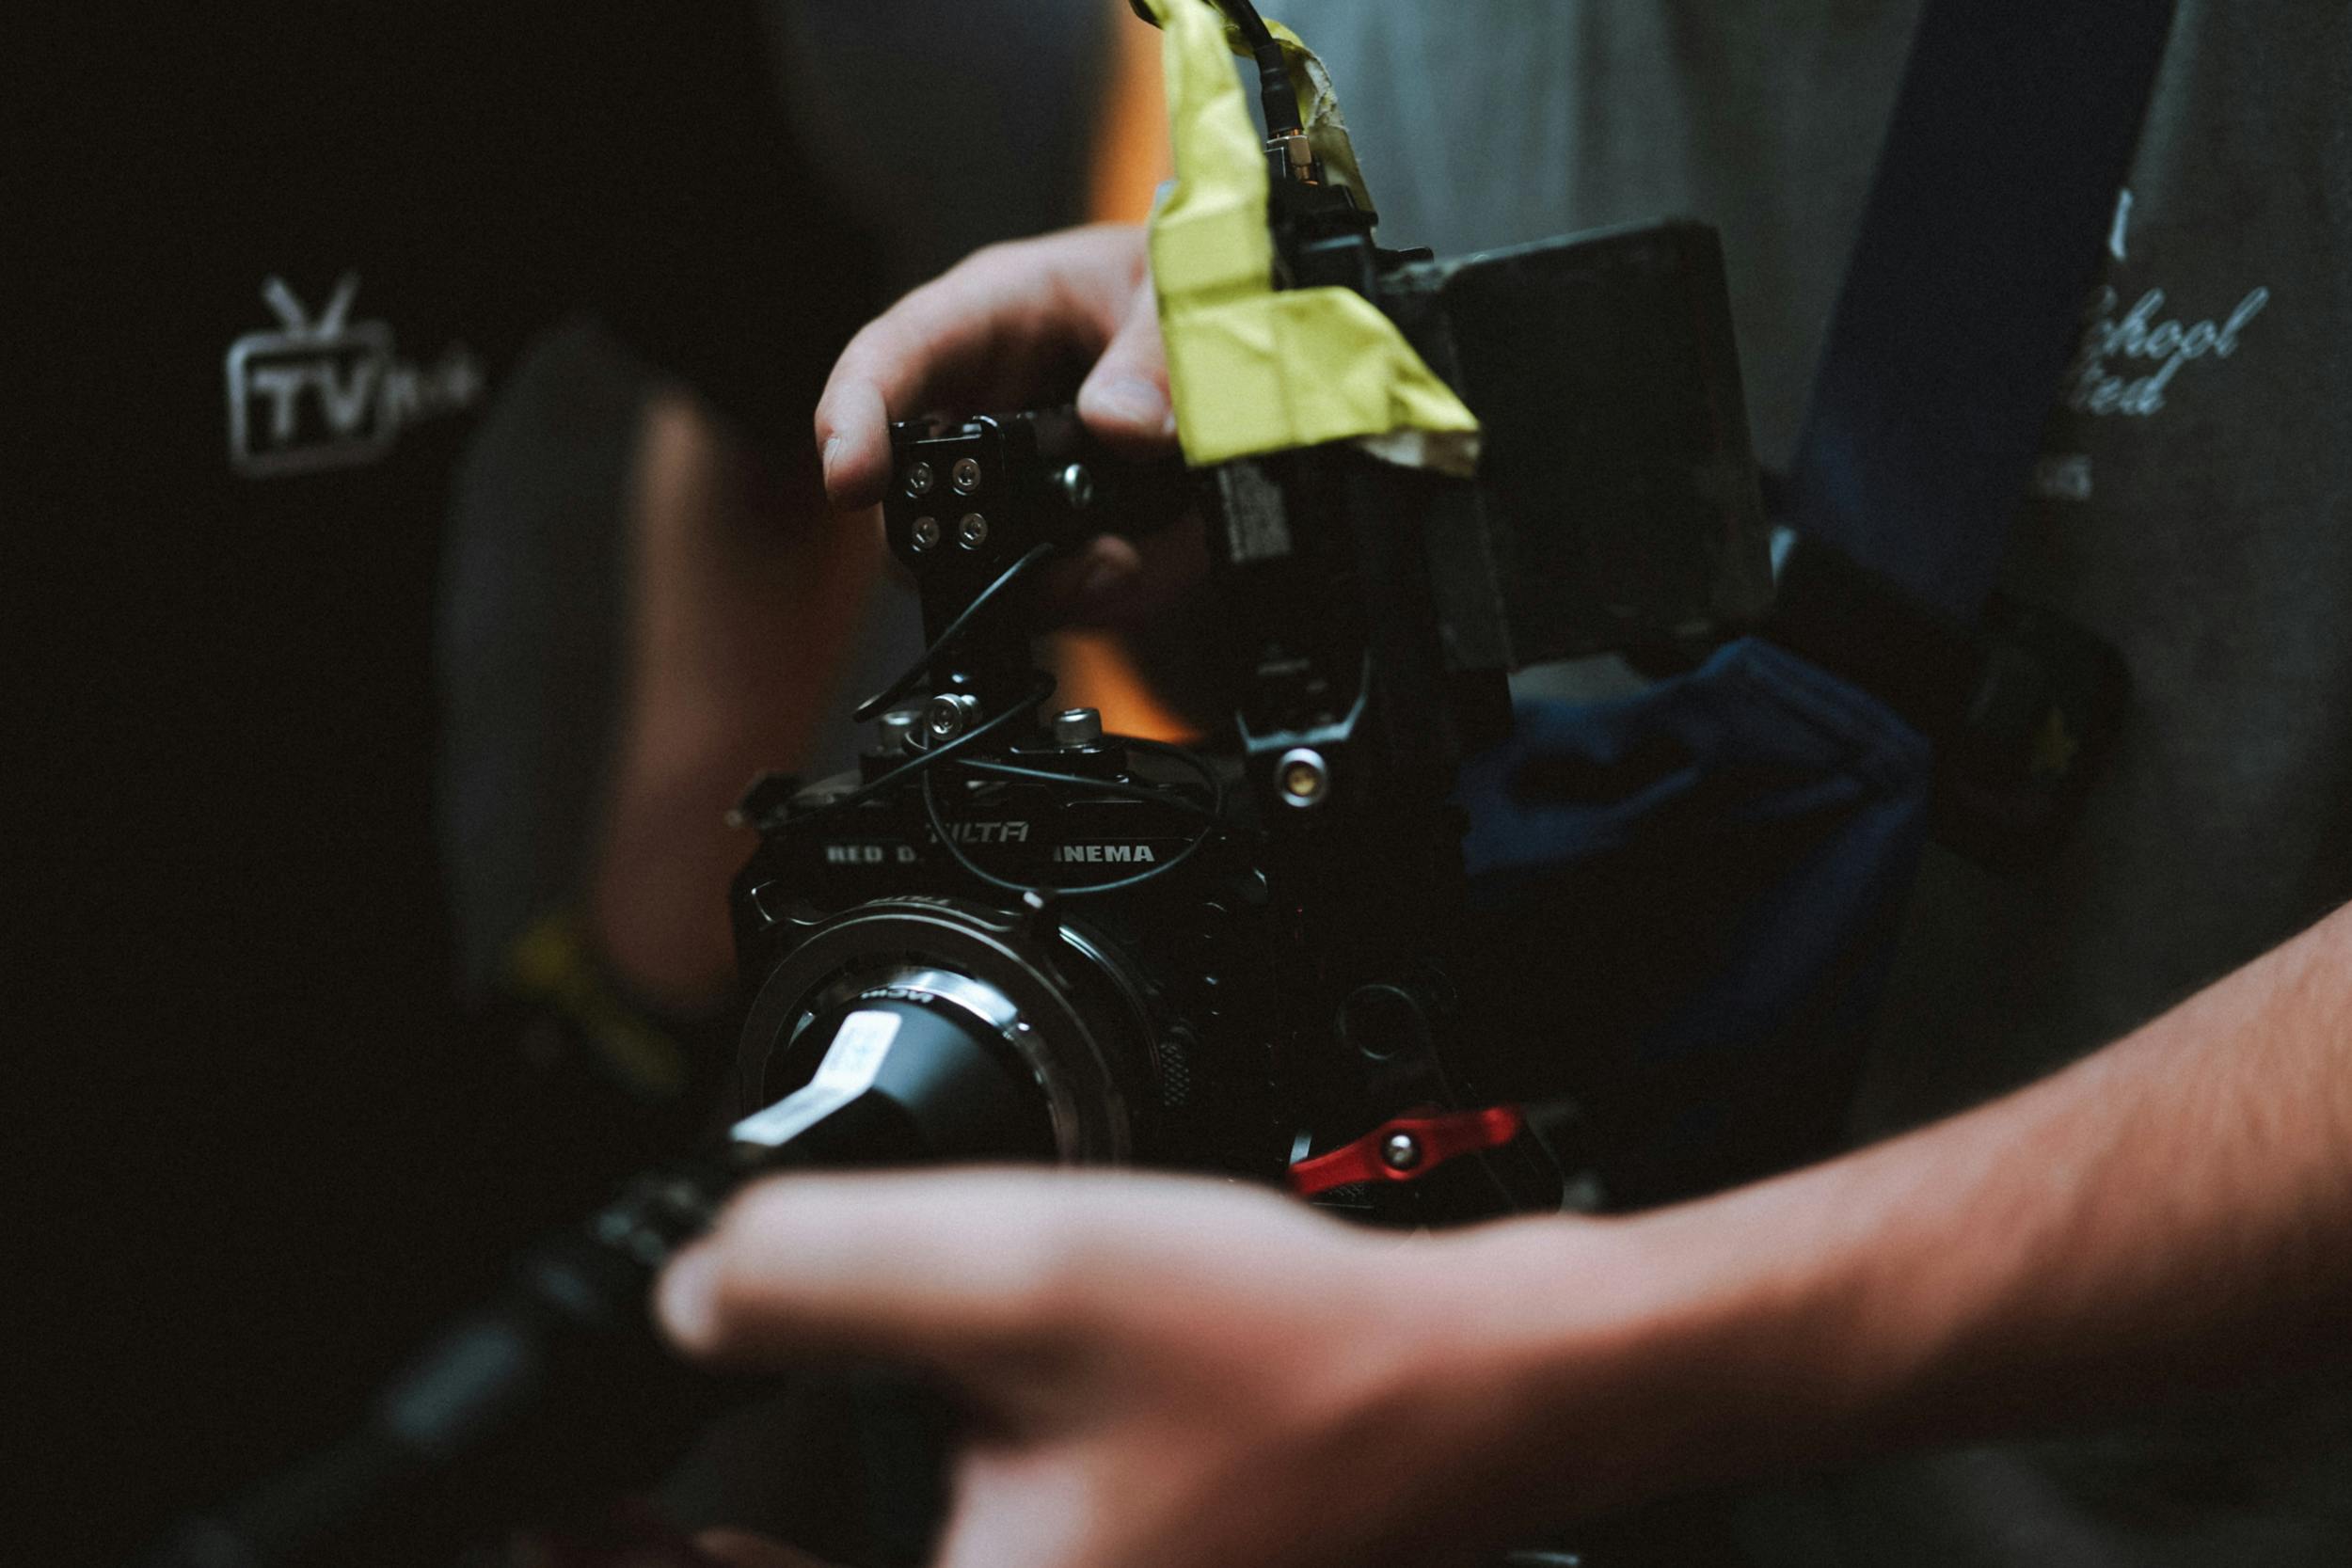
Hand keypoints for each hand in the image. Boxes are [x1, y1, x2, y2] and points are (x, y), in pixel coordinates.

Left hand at [656, 1171, 1615, 1567]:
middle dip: (659, 1561)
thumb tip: (689, 1286)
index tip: (531, 1511)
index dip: (602, 1564)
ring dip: (731, 1558)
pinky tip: (784, 1493)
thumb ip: (817, 1267)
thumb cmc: (1291, 1364)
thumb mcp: (1026, 1271)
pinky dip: (818, 1552)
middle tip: (563, 1510)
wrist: (1462, 1389)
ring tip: (627, 1508)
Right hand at [813, 225, 1200, 627]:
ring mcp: (1005, 486)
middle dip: (959, 540)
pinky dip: (1097, 594)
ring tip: (1125, 556)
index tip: (850, 482)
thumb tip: (1121, 425)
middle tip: (1047, 549)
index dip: (851, 418)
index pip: (889, 360)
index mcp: (989, 316)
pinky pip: (1048, 594)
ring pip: (975, 568)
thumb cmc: (1175, 286)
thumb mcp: (1178, 295)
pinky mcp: (1048, 542)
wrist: (1226, 344)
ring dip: (1048, 582)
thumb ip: (1157, 357)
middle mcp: (978, 408)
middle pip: (911, 496)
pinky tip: (1141, 557)